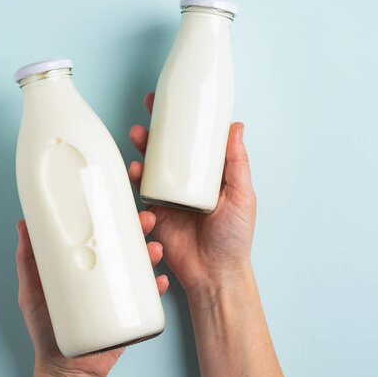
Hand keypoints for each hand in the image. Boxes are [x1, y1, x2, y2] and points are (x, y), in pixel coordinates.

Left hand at [15, 212, 168, 376]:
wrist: (66, 367)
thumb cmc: (47, 330)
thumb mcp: (32, 291)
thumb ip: (28, 261)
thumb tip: (24, 225)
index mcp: (87, 266)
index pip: (104, 236)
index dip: (115, 218)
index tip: (120, 204)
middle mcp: (106, 276)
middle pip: (127, 247)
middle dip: (139, 231)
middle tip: (145, 220)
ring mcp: (119, 294)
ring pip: (141, 268)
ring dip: (152, 254)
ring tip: (153, 250)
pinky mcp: (131, 314)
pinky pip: (150, 297)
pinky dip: (156, 287)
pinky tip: (158, 281)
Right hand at [128, 93, 256, 293]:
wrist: (215, 274)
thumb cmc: (234, 238)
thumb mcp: (242, 196)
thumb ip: (237, 163)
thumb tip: (237, 126)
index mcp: (208, 176)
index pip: (194, 143)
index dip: (183, 122)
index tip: (173, 101)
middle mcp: (186, 183)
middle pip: (167, 151)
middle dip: (155, 131)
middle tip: (147, 114)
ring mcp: (169, 197)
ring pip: (150, 168)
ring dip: (141, 151)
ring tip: (137, 140)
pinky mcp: (155, 213)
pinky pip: (140, 192)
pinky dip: (135, 180)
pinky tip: (134, 172)